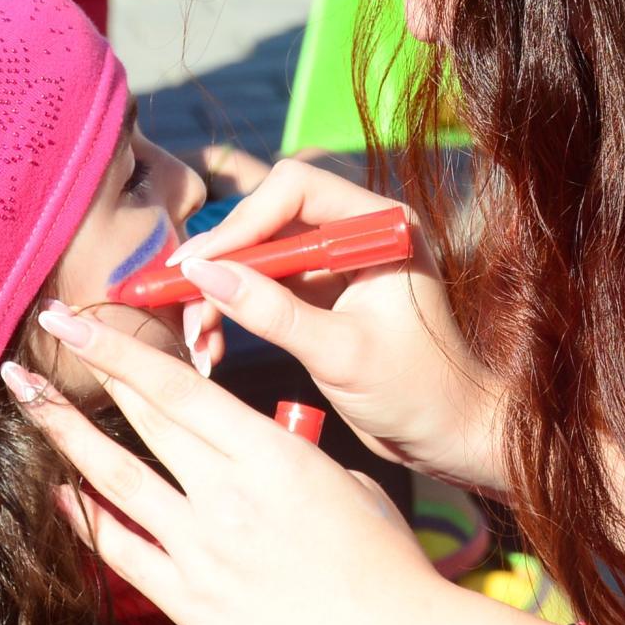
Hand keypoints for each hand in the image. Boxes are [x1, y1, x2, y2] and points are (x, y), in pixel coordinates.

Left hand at [6, 311, 458, 624]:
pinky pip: (122, 552)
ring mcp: (201, 549)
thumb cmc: (385, 559)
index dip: (121, 347)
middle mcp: (226, 493)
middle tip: (42, 333)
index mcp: (270, 452)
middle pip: (142, 418)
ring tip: (25, 400)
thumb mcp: (340, 479)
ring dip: (65, 434)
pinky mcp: (189, 603)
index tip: (77, 317)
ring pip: (115, 478)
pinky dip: (84, 519)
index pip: (179, 385)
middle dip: (87, 369)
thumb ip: (283, 455)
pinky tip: (58, 493)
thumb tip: (251, 450)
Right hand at [169, 159, 508, 492]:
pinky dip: (235, 309)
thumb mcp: (340, 354)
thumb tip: (204, 273)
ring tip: (197, 335)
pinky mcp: (322, 292)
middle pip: (269, 216)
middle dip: (221, 259)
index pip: (296, 188)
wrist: (448, 436)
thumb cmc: (416, 393)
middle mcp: (360, 230)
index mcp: (381, 224)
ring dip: (221, 290)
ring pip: (259, 252)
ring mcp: (339, 260)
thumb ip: (272, 312)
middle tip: (176, 297)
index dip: (242, 222)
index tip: (199, 265)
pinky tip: (213, 344)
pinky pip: (264, 285)